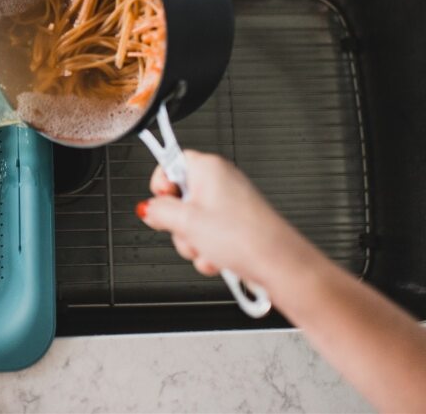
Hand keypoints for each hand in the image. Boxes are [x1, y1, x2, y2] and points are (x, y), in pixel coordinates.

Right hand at [136, 150, 313, 289]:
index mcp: (208, 168)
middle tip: (187, 231)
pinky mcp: (236, 225)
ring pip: (192, 222)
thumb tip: (148, 208)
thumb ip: (159, 211)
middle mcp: (220, 181)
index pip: (171, 162)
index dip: (160, 183)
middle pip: (180, 197)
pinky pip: (209, 236)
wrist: (277, 263)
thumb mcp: (186, 222)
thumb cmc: (243, 236)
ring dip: (192, 242)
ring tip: (206, 249)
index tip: (159, 201)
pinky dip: (208, 250)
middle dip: (178, 223)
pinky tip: (217, 258)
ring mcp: (229, 204)